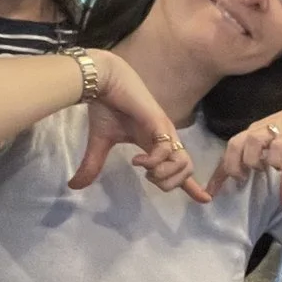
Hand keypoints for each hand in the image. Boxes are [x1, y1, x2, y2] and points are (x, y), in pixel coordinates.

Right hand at [67, 51, 211, 202]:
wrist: (102, 82)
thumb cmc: (105, 107)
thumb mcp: (99, 143)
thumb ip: (92, 165)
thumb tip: (75, 186)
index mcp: (156, 143)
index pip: (180, 167)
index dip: (192, 186)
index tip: (205, 200)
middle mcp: (164, 138)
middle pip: (187, 169)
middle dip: (171, 184)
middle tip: (149, 179)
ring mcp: (164, 130)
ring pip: (183, 163)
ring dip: (164, 174)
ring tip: (145, 170)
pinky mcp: (158, 123)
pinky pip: (166, 150)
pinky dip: (153, 161)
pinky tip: (136, 159)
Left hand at [207, 92, 281, 206]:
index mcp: (257, 134)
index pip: (231, 152)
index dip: (219, 173)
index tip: (210, 193)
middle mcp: (262, 130)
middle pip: (233, 144)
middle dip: (231, 165)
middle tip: (242, 179)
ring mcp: (276, 130)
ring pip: (249, 141)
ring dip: (250, 160)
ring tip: (260, 171)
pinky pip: (275, 147)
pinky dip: (273, 159)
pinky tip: (280, 167)